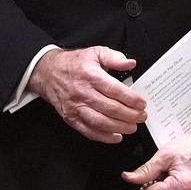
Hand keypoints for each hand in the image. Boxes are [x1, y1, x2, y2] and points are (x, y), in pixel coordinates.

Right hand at [29, 46, 146, 143]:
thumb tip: (130, 63)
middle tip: (142, 116)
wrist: (48, 73)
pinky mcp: (71, 118)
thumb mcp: (95, 52)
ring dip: (120, 127)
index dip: (131, 99)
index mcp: (90, 75)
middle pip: (110, 108)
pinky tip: (116, 136)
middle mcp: (82, 92)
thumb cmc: (74, 64)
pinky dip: (104, 137)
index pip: (114, 90)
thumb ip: (114, 57)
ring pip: (100, 122)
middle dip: (130, 115)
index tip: (142, 103)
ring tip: (133, 127)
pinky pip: (89, 131)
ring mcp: (76, 107)